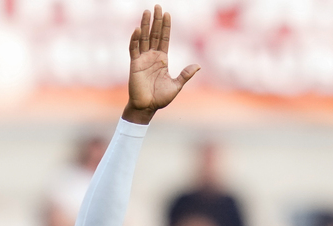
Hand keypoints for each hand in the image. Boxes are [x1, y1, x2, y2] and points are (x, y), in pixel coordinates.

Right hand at [123, 5, 199, 124]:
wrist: (147, 108)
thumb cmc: (160, 99)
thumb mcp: (176, 86)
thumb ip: (185, 75)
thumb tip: (198, 66)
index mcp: (162, 59)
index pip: (164, 39)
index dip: (165, 27)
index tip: (167, 13)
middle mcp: (152, 56)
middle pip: (154, 34)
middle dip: (156, 21)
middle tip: (157, 6)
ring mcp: (142, 59)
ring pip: (144, 38)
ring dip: (145, 25)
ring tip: (147, 12)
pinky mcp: (134, 64)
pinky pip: (134, 49)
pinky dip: (135, 39)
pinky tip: (138, 29)